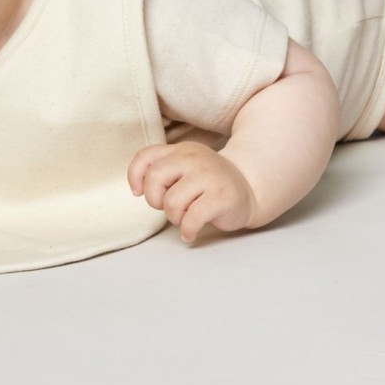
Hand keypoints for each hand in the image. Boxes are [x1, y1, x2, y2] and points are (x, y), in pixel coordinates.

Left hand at [127, 142, 257, 244]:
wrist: (249, 189)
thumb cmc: (209, 184)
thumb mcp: (185, 168)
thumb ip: (163, 171)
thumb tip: (138, 189)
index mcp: (181, 150)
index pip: (145, 157)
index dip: (135, 176)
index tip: (139, 192)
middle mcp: (194, 158)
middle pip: (155, 178)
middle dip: (155, 200)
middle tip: (170, 207)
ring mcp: (208, 176)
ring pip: (172, 202)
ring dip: (175, 218)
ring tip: (186, 218)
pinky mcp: (220, 197)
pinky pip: (192, 219)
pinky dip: (187, 231)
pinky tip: (191, 233)